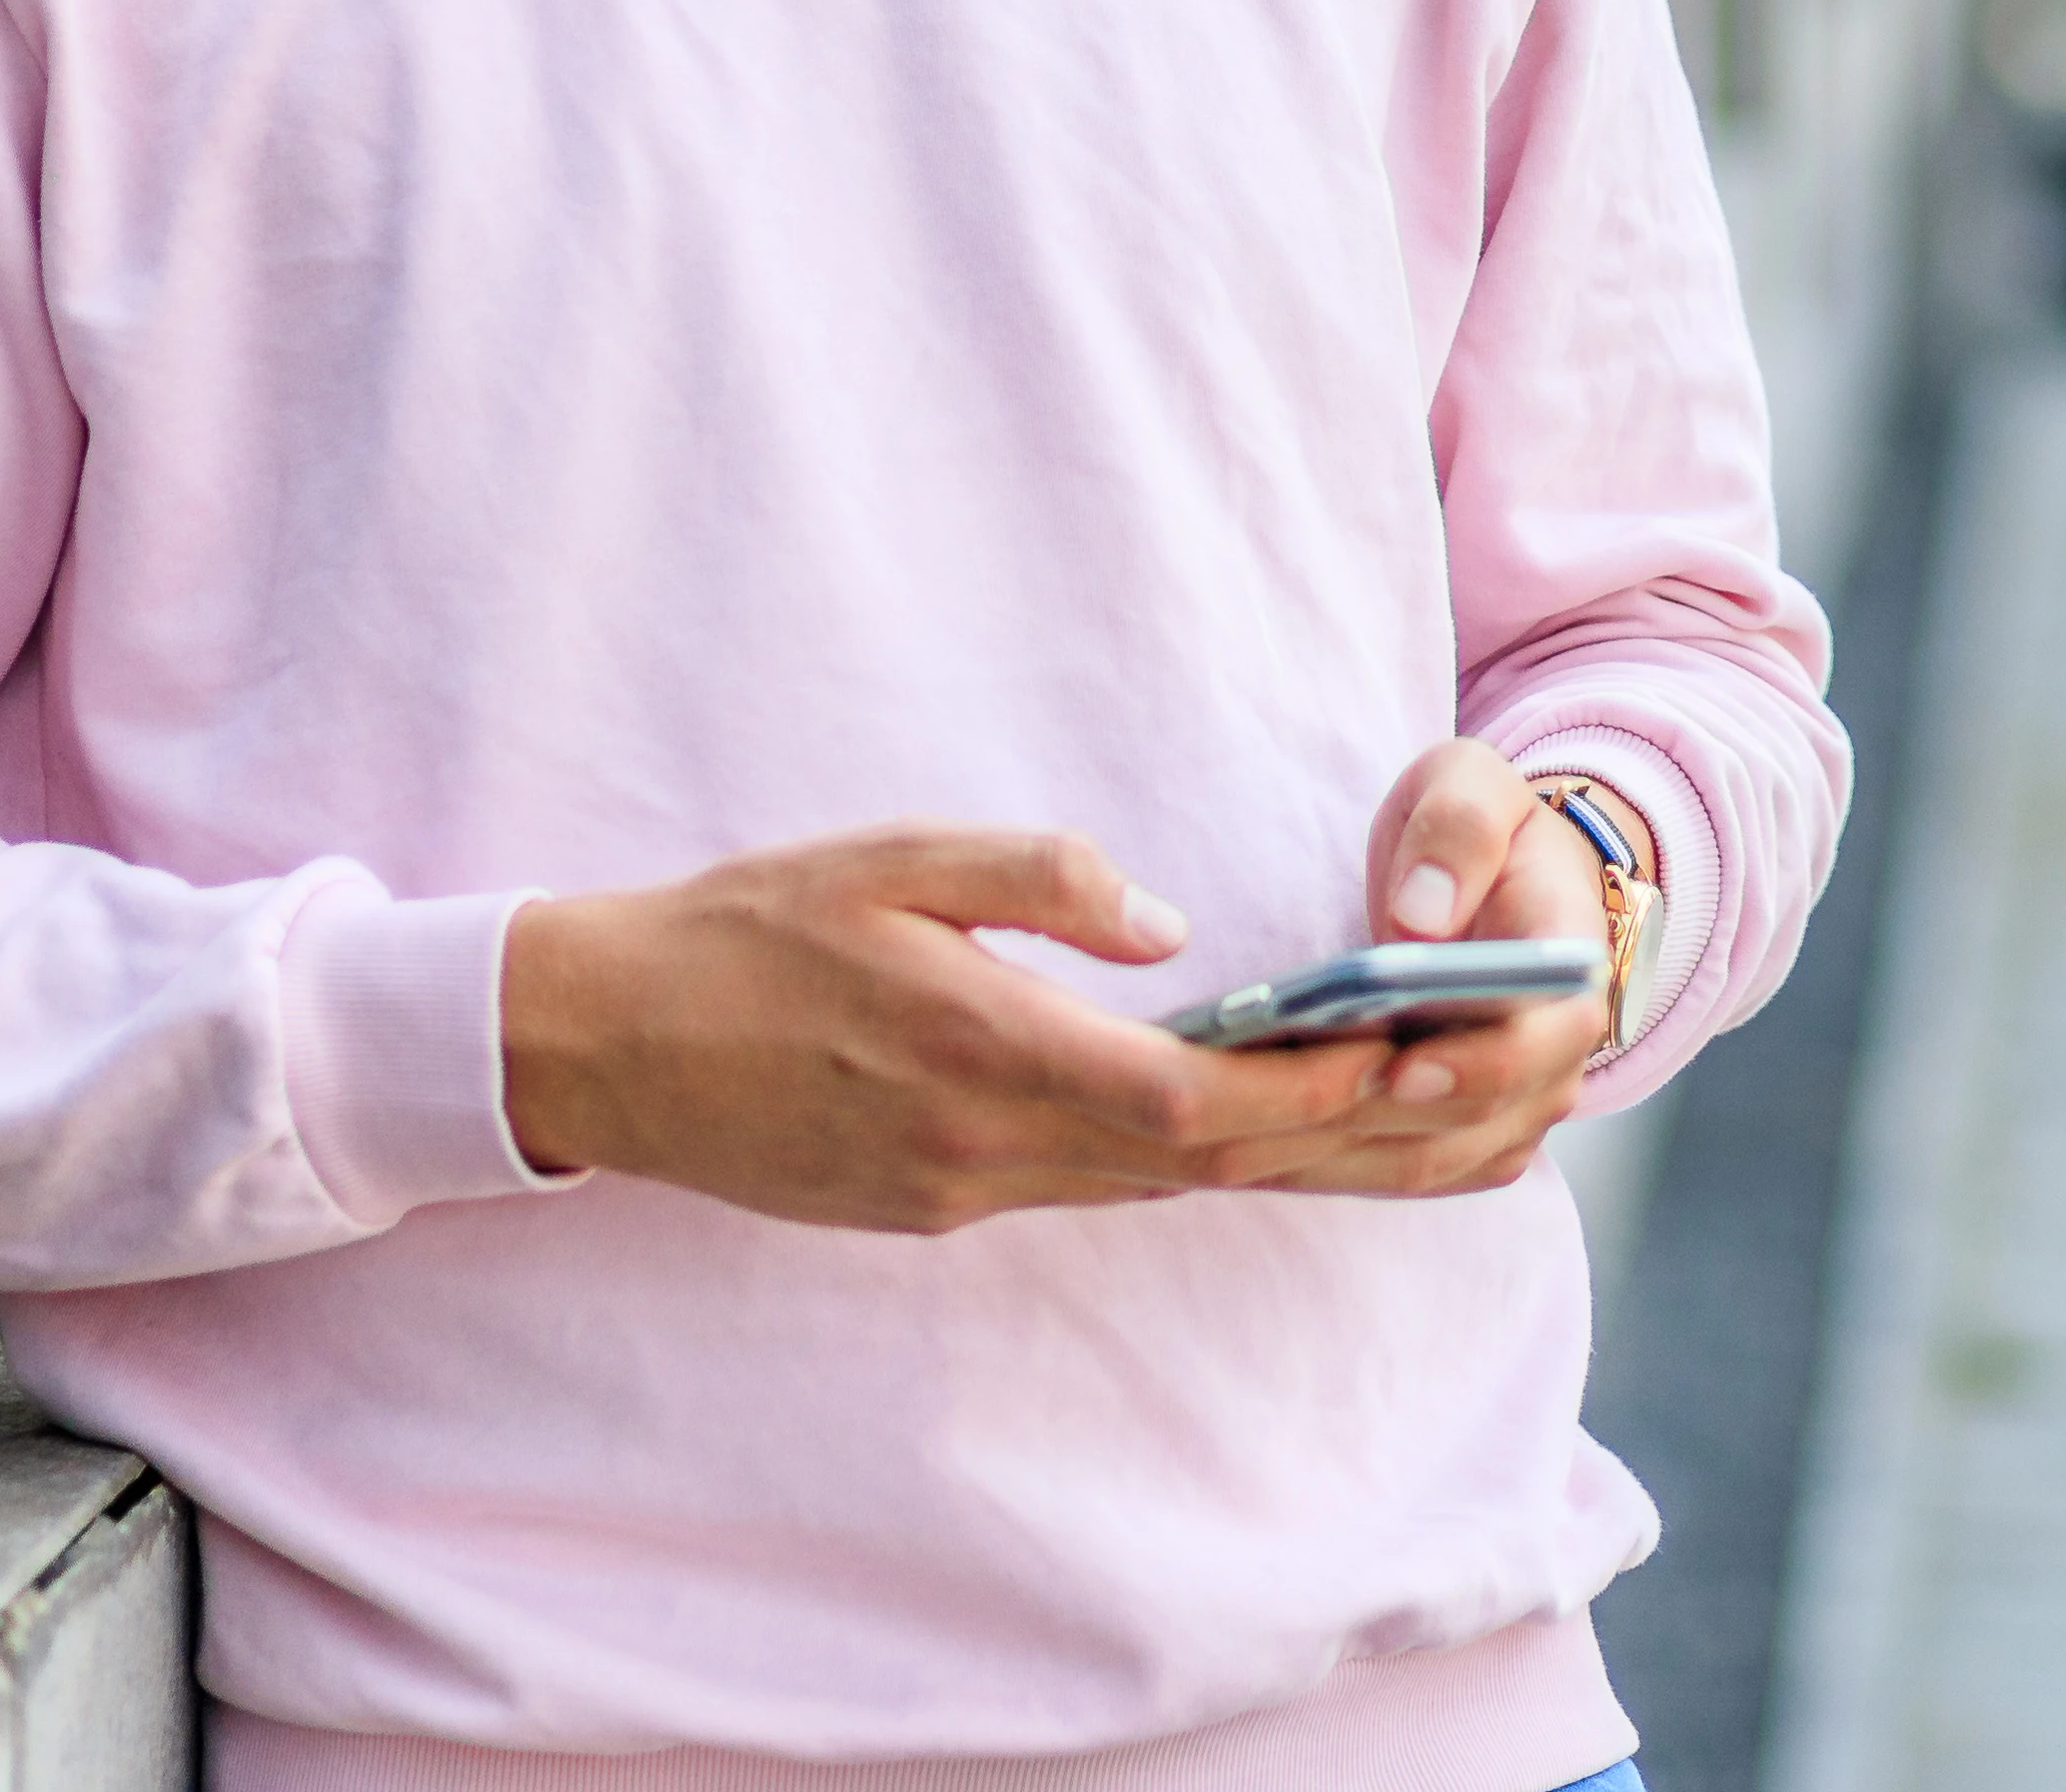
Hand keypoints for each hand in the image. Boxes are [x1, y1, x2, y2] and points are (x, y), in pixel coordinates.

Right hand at [497, 826, 1404, 1232]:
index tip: (1414, 1057)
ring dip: (1279, 1160)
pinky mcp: (933, 1207)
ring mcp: (958, 1191)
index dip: (1311, 1090)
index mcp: (981, 1052)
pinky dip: (1188, 1164)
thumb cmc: (747, 928)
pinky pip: (1093, 1191)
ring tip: (1402, 1120)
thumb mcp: (891, 856)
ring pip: (1154, 1187)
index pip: (1187, 1096)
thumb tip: (1168, 921)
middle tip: (1461, 1104)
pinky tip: (1255, 1133)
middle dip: (1342, 1139)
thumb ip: (1040, 878)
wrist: (604, 1044)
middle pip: (1198, 1163)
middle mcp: (983, 1148)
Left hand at [1211, 742, 1615, 1203]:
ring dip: (1322, 1158)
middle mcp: (1552, 1064)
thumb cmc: (1482, 832)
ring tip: (1223, 1141)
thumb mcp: (1474, 785)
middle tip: (1254, 1114)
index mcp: (1567, 974)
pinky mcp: (1462, 1143)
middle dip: (1359, 1122)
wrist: (1504, 885)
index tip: (1393, 1065)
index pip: (1536, 1043)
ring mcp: (1511, 1115)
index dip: (1472, 1066)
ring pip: (1417, 1163)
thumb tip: (1421, 916)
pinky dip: (1318, 1169)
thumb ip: (1459, 829)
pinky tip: (1237, 1152)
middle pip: (1462, 1123)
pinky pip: (1393, 1175)